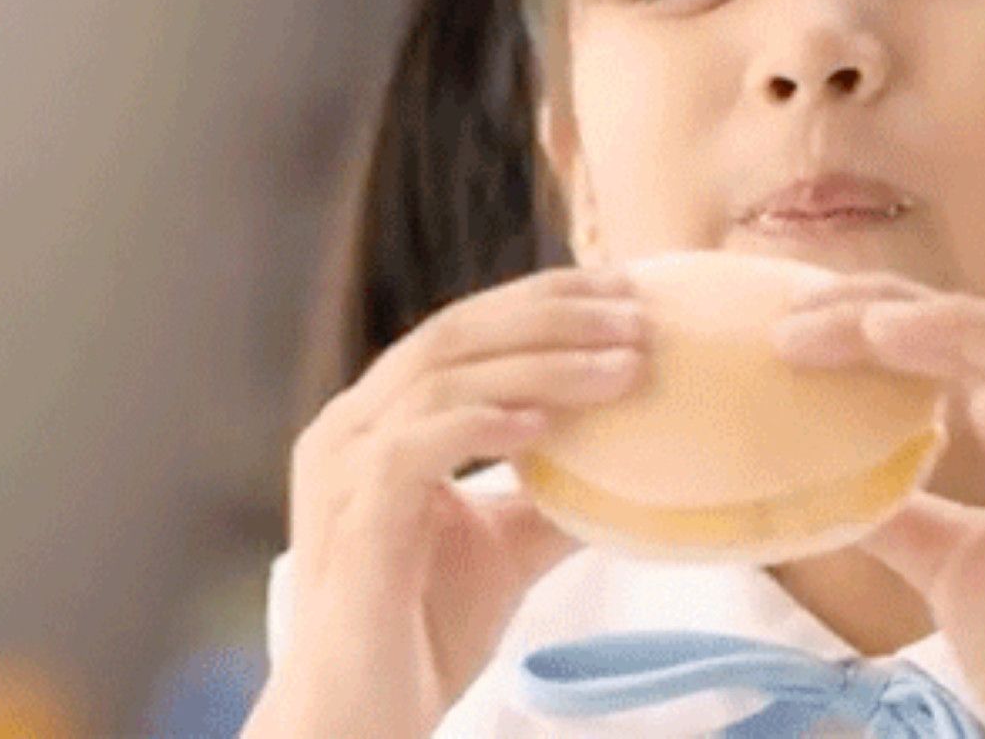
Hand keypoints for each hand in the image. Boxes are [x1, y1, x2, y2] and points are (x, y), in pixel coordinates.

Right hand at [257, 266, 646, 738]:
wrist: (362, 719)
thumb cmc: (422, 630)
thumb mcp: (508, 546)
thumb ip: (556, 496)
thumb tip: (641, 463)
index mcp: (378, 420)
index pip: (461, 331)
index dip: (541, 299)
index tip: (621, 288)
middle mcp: (350, 429)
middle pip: (452, 334)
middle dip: (550, 313)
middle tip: (634, 312)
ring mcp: (343, 472)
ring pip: (441, 379)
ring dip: (539, 364)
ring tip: (620, 367)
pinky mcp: (354, 522)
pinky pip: (415, 448)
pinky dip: (482, 424)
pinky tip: (545, 423)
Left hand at [771, 272, 984, 738]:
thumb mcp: (942, 555)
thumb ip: (897, 503)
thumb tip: (823, 472)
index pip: (971, 336)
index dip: (888, 309)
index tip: (799, 311)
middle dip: (902, 308)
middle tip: (802, 314)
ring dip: (960, 336)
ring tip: (874, 328)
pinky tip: (981, 404)